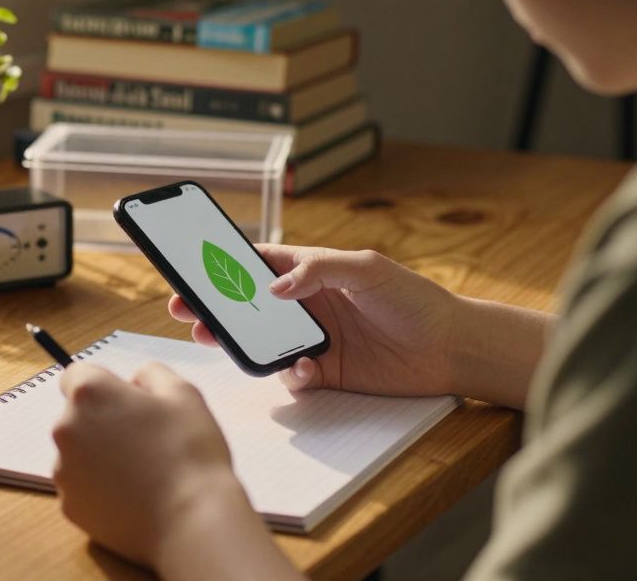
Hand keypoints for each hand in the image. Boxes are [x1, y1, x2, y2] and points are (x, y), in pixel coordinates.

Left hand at [53, 362, 268, 573]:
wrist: (190, 520)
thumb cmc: (189, 451)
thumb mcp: (183, 393)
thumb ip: (151, 374)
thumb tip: (134, 383)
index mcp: (90, 394)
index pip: (76, 374)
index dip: (104, 385)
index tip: (128, 402)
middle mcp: (66, 429)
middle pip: (76, 416)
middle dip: (102, 421)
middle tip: (143, 438)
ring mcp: (64, 471)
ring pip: (78, 453)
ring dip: (100, 455)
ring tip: (142, 470)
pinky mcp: (70, 506)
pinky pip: (82, 487)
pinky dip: (100, 488)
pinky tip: (134, 494)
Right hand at [170, 245, 458, 396]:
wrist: (451, 348)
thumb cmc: (414, 298)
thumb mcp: (368, 269)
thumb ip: (320, 271)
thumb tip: (275, 285)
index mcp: (312, 270)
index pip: (258, 262)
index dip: (224, 264)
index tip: (191, 266)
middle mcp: (307, 304)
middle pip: (248, 304)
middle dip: (214, 306)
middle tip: (184, 309)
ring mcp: (314, 339)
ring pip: (261, 341)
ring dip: (237, 342)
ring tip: (215, 339)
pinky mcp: (325, 372)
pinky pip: (290, 375)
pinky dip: (290, 373)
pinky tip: (306, 369)